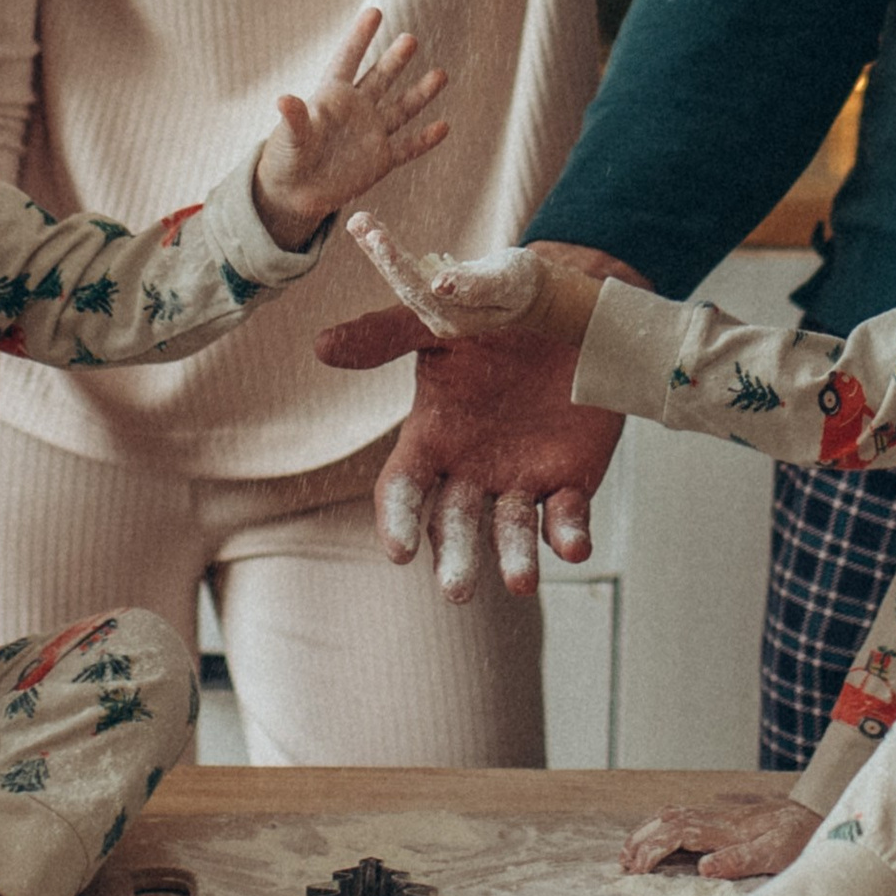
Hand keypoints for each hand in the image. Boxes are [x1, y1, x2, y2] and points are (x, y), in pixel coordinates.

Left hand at [252, 7, 449, 251]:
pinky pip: (407, 147)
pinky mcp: (380, 160)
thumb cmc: (285, 159)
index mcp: (331, 96)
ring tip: (440, 75)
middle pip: (380, 78)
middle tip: (410, 39)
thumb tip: (284, 100)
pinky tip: (443, 127)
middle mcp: (356, 109)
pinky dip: (424, 140)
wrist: (293, 195)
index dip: (360, 36)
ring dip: (420, 93)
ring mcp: (371, 133)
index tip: (375, 12)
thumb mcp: (288, 138)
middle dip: (395, 59)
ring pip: (401, 109)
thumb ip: (293, 119)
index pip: (348, 59)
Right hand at [316, 242, 638, 597]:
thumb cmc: (496, 316)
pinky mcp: (570, 480)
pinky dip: (569, 535)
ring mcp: (520, 478)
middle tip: (456, 589)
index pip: (404, 489)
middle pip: (455, 524)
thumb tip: (322, 345)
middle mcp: (471, 468)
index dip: (399, 520)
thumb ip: (386, 336)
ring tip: (518, 582)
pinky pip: (567, 517)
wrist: (570, 307)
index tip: (398, 550)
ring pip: (510, 531)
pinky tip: (573, 546)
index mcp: (432, 436)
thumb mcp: (441, 324)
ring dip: (513, 560)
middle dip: (455, 557)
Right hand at [622, 794, 820, 880]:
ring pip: (675, 815)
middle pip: (670, 820)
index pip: (679, 833)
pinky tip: (658, 836)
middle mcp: (720, 819)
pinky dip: (663, 827)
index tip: (635, 869)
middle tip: (622, 864)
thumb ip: (741, 859)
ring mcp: (722, 817)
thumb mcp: (779, 854)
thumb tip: (702, 866)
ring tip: (629, 851)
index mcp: (728, 829)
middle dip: (642, 839)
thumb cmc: (803, 841)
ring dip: (649, 831)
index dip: (653, 849)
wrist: (823, 819)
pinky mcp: (727, 820)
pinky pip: (686, 818)